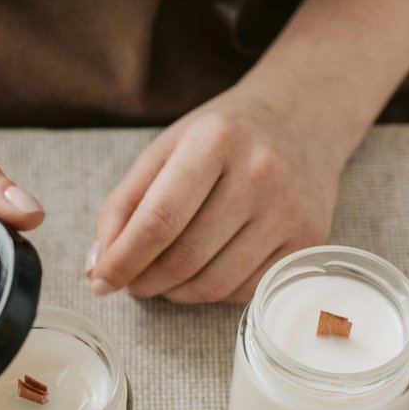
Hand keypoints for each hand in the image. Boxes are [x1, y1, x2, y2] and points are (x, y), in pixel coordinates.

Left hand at [87, 77, 357, 303]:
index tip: (100, 282)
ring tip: (163, 279)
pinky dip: (213, 293)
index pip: (158, 221)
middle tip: (131, 282)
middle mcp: (260, 173)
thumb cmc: (224, 136)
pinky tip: (203, 273)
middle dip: (144, 282)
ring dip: (175, 293)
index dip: (122, 261)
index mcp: (215, 140)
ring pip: (214, 284)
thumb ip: (124, 204)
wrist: (303, 116)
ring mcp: (291, 209)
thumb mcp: (166, 149)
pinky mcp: (311, 239)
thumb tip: (97, 267)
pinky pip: (246, 291)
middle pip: (184, 258)